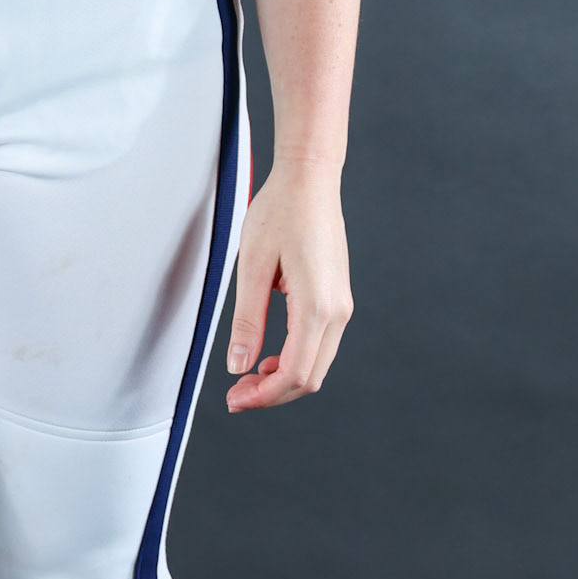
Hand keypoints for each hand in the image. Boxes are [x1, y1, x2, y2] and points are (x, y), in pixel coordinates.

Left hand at [224, 158, 352, 411]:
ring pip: (317, 363)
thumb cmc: (280, 212)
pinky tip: (269, 355)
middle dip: (272, 394)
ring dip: (284, 378)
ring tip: (248, 376)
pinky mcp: (338, 298)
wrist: (309, 179)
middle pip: (310, 377)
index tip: (235, 399)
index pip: (295, 373)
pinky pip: (320, 343)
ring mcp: (342, 305)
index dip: (264, 395)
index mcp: (316, 305)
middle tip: (236, 395)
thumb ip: (246, 320)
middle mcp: (337, 311)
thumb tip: (238, 365)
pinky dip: (295, 358)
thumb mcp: (252, 266)